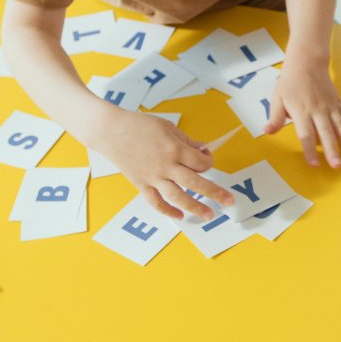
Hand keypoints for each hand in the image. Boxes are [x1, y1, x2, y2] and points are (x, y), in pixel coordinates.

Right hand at [92, 108, 234, 220]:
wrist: (111, 131)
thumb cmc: (140, 125)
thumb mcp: (168, 127)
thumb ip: (187, 141)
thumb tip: (203, 151)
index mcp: (174, 149)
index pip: (201, 163)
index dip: (208, 162)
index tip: (207, 159)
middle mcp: (166, 166)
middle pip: (196, 183)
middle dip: (215, 192)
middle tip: (229, 201)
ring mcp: (153, 177)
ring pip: (178, 196)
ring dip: (195, 207)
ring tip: (209, 214)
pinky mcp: (142, 184)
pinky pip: (156, 202)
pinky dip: (168, 211)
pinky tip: (180, 216)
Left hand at [264, 59, 340, 168]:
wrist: (307, 62)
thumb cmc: (290, 81)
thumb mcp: (277, 98)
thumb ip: (276, 117)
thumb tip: (267, 132)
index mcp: (301, 110)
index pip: (306, 134)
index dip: (310, 150)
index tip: (314, 164)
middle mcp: (318, 110)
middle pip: (326, 133)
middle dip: (332, 151)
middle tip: (337, 166)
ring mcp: (330, 107)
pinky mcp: (338, 103)